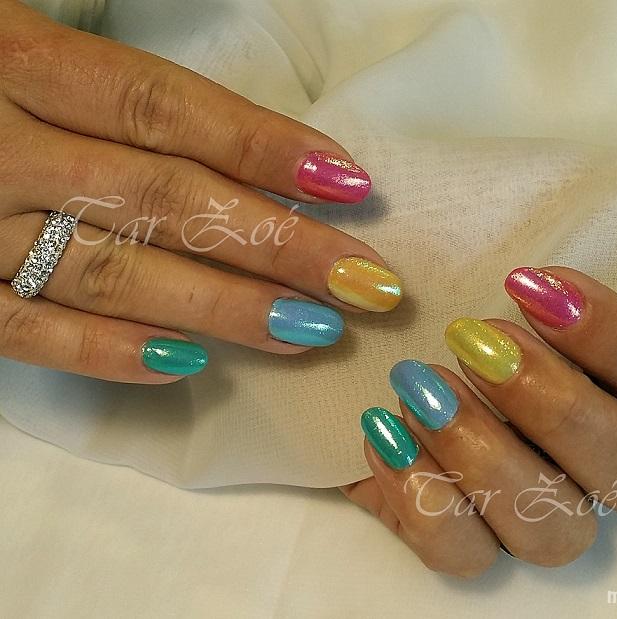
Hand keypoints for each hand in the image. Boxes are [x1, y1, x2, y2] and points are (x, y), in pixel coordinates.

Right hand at [0, 1, 401, 381]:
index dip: (261, 147)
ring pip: (108, 273)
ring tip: (308, 331)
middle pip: (161, 199)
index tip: (350, 185)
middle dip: (274, 245)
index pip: (164, 108)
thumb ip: (114, 91)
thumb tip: (245, 154)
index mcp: (13, 56)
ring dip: (219, 307)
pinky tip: (185, 365)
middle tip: (363, 283)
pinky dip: (103, 352)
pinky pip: (23, 332)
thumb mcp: (19, 38)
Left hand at [343, 267, 616, 576]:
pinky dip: (422, 496)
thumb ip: (538, 267)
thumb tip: (537, 271)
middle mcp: (600, 462)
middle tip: (473, 339)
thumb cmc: (449, 294)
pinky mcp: (469, 538)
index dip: (616, 338)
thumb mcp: (492, 258)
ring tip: (417, 385)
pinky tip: (382, 429)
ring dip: (484, 455)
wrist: (375, 349)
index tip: (526, 283)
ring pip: (556, 531)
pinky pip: (465, 553)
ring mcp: (539, 510)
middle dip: (553, 404)